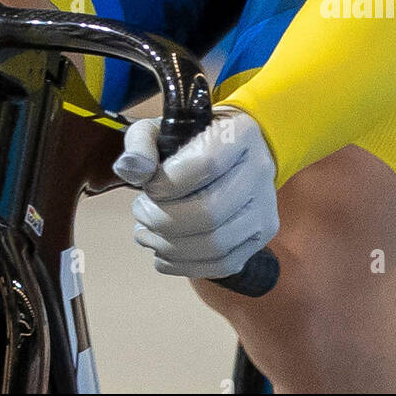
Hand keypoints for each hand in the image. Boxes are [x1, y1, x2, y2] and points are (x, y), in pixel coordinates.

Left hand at [113, 107, 279, 279]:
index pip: (206, 164)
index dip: (168, 183)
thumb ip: (140, 145)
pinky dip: (184, 265)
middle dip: (163, 219)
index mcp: (241, 134)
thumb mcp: (159, 129)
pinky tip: (162, 252)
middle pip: (210, 212)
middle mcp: (260, 171)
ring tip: (146, 233)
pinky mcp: (260, 238)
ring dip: (170, 246)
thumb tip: (130, 169)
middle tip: (140, 212)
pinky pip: (222, 264)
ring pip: (216, 244)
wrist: (230, 155)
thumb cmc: (190, 140)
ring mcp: (264, 208)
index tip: (147, 185)